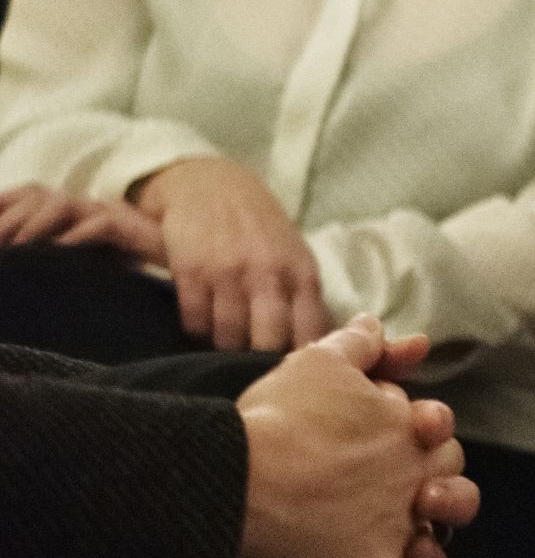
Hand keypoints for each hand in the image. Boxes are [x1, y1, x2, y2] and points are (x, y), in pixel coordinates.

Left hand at [0, 184, 167, 261]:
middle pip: (38, 197)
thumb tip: (17, 264)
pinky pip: (101, 223)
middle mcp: (85, 207)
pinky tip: (60, 252)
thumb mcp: (79, 262)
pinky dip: (77, 237)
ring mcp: (108, 215)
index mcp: (71, 211)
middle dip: (8, 220)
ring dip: (34, 226)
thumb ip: (52, 257)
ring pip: (62, 205)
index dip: (3, 202)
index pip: (28, 194)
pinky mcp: (132, 228)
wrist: (187, 268)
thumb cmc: (127, 269)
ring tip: (16, 251)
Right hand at [134, 157, 328, 350]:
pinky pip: (195, 322)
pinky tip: (203, 318)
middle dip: (261, 361)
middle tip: (254, 367)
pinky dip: (198, 329)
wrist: (211, 183)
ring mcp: (229, 272)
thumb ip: (303, 298)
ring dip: (226, 346)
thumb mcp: (294, 256)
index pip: (311, 332)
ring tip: (227, 340)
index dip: (303, 360)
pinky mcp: (191, 271)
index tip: (296, 375)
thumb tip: (320, 349)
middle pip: (268, 342)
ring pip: (228, 338)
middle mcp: (268, 272)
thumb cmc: (260, 229)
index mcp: (302, 272)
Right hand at [235, 316, 474, 557]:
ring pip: (439, 549)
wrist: (241, 476)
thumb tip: (402, 336)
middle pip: (452, 488)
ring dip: (433, 553)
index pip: (443, 435)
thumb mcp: (319, 363)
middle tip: (416, 497)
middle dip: (441, 492)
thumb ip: (363, 347)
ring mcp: (395, 529)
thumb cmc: (279, 416)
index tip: (412, 434)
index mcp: (408, 430)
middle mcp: (412, 479)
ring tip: (419, 556)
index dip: (432, 436)